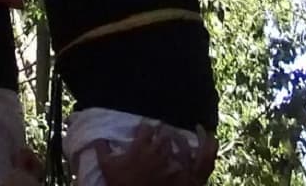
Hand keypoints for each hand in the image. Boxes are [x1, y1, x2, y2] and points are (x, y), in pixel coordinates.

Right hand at [91, 124, 214, 185]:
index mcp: (142, 148)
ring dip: (177, 138)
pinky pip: (204, 157)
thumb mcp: (107, 168)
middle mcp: (161, 152)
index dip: (145, 128)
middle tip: (159, 134)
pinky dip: (207, 143)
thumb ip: (102, 149)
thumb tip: (97, 136)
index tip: (144, 131)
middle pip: (164, 133)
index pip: (146, 128)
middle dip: (161, 132)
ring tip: (174, 137)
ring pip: (181, 142)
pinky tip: (203, 132)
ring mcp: (177, 164)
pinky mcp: (189, 176)